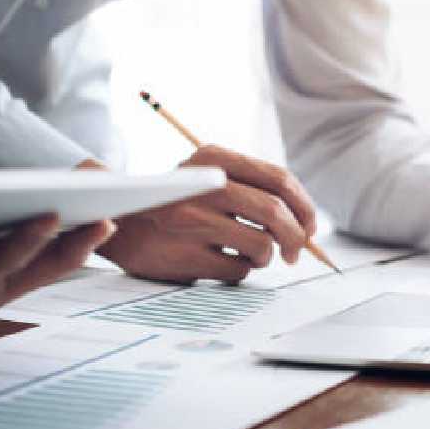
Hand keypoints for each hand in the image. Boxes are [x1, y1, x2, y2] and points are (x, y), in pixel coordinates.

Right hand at [91, 145, 316, 283]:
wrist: (119, 225)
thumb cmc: (177, 204)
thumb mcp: (207, 176)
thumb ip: (252, 187)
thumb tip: (306, 222)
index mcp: (214, 158)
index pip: (280, 179)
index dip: (305, 206)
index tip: (310, 226)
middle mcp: (204, 185)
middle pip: (276, 213)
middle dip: (297, 238)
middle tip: (296, 253)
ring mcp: (193, 221)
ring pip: (262, 246)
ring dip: (265, 257)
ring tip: (249, 255)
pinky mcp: (187, 255)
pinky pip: (239, 270)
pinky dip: (240, 270)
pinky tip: (220, 261)